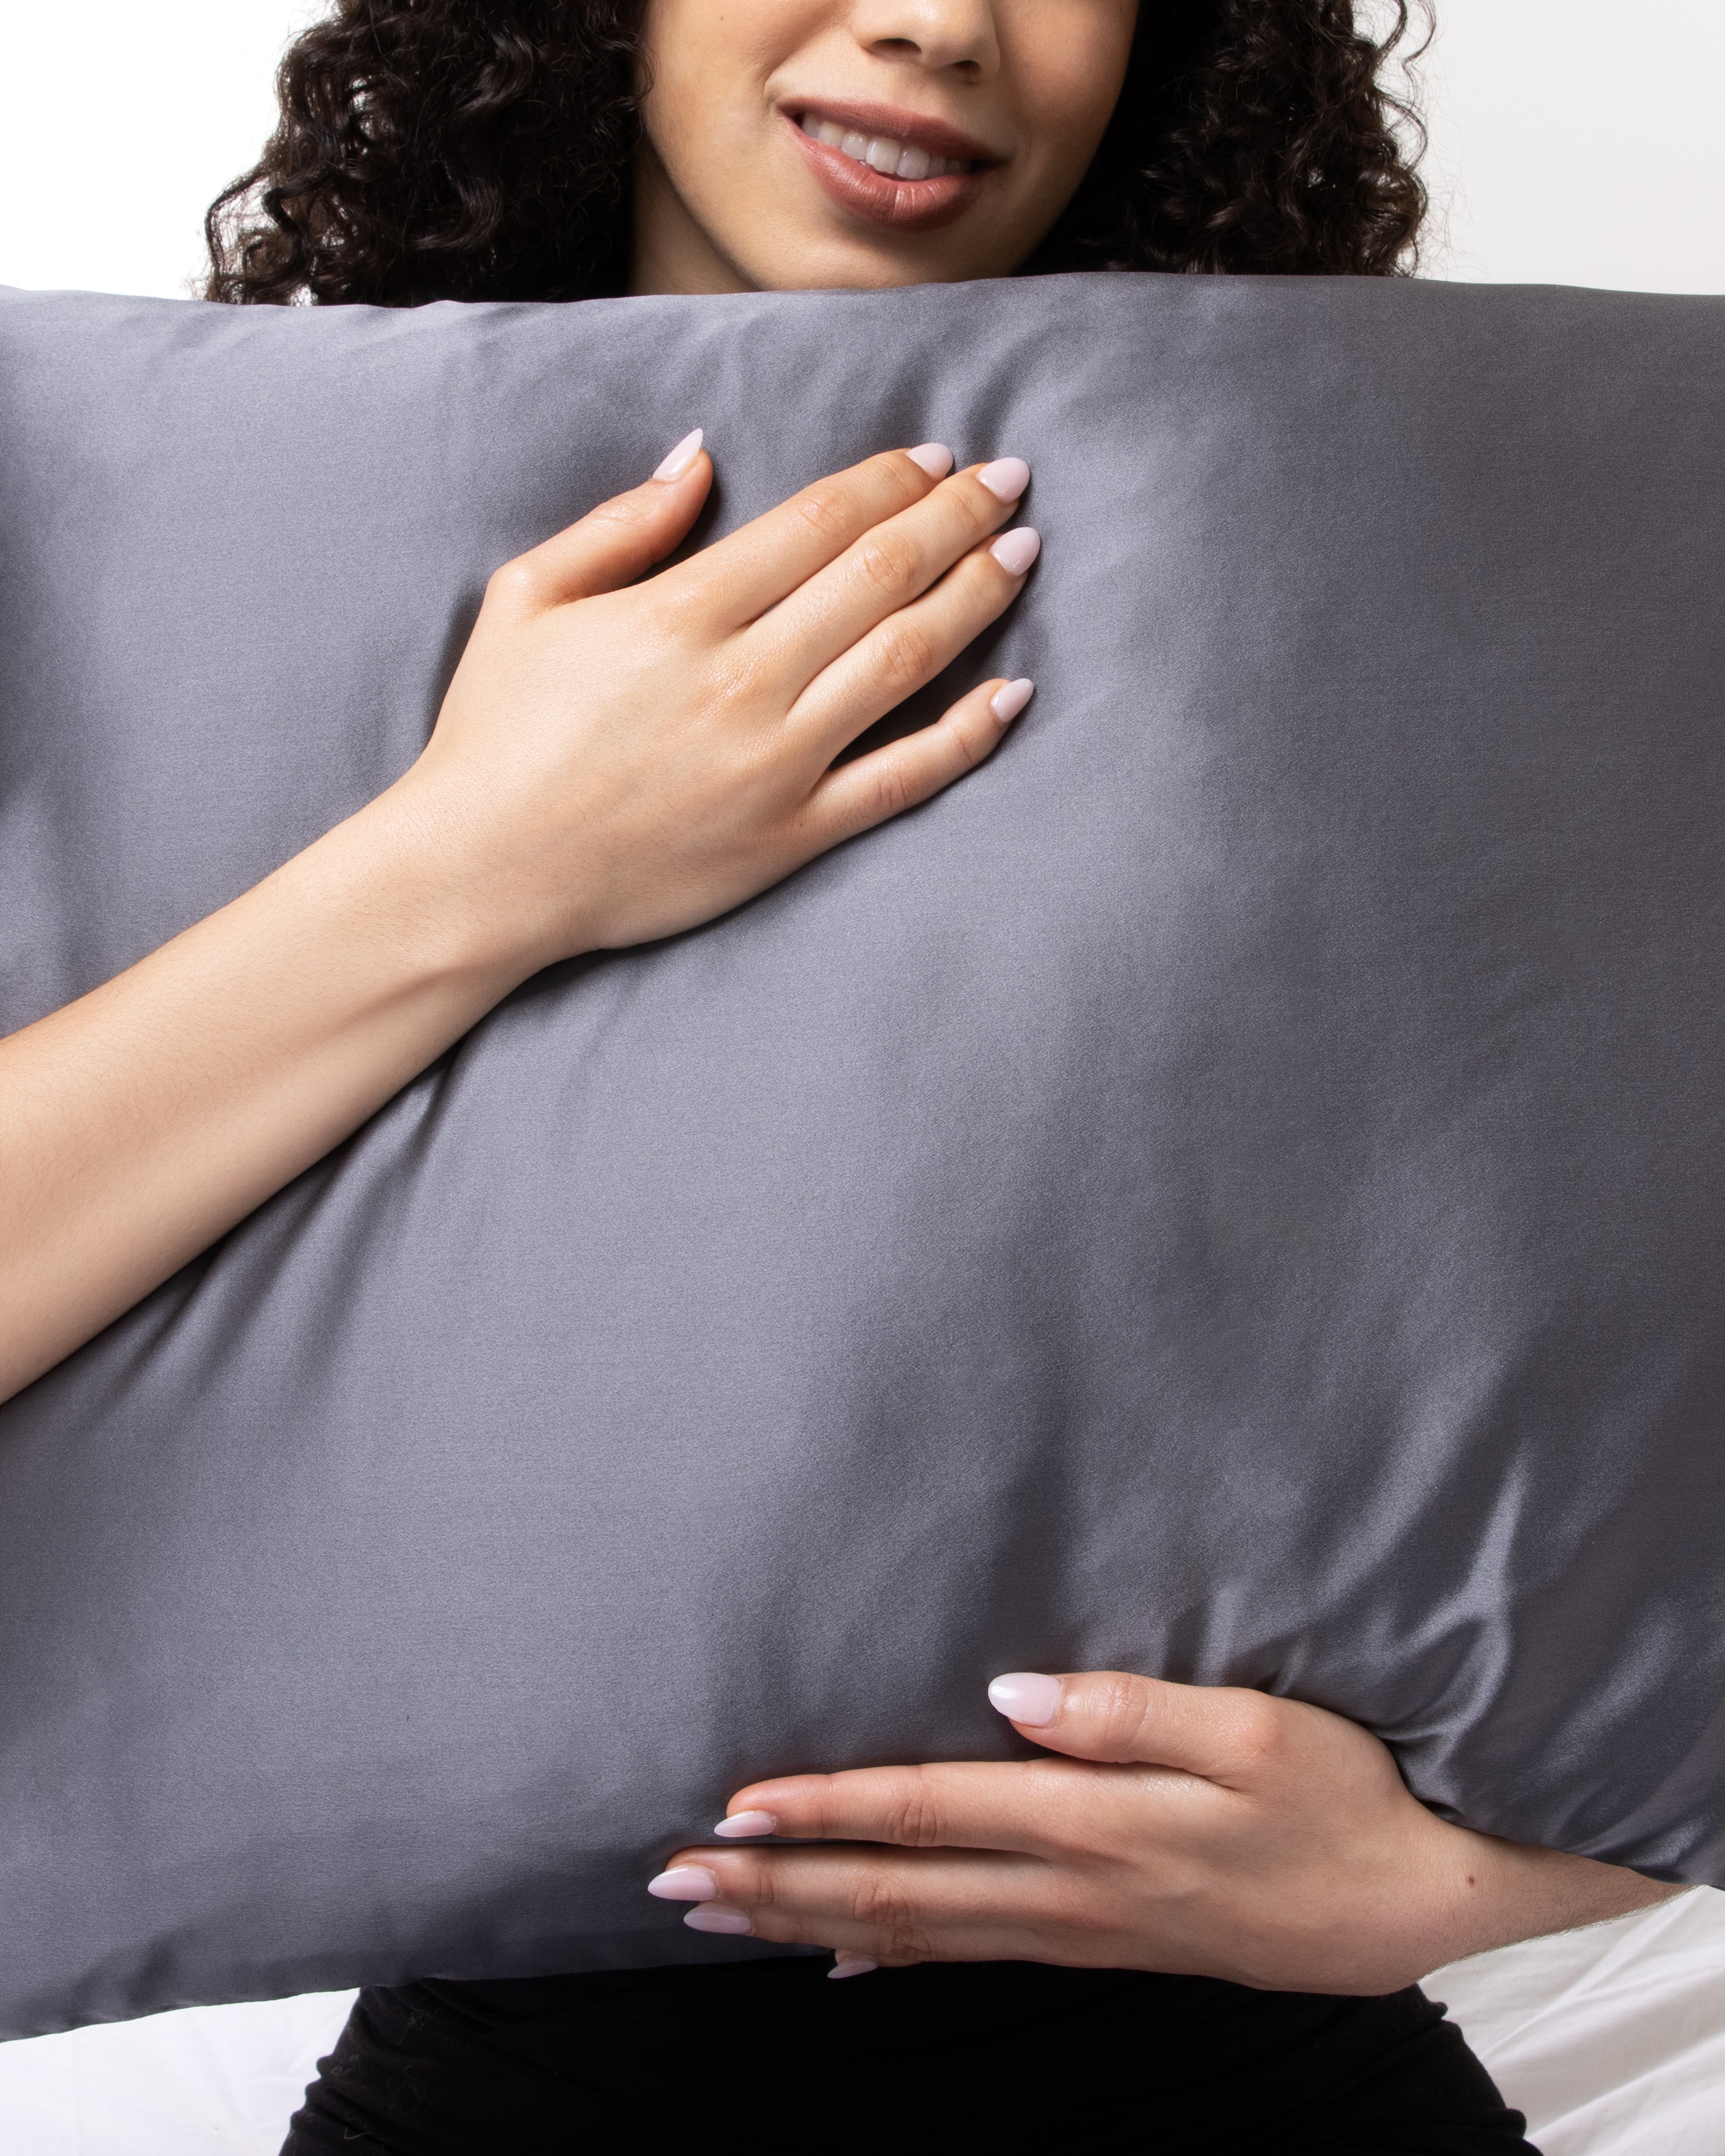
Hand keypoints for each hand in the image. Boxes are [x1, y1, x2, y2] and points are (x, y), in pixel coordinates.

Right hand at [402, 431, 1038, 970]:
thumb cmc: (496, 733)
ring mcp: (777, 763)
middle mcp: (745, 679)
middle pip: (882, 574)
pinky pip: (903, 779)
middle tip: (1009, 483)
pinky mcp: (792, 836)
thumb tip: (701, 457)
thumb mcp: (529, 598)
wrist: (482, 874)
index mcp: (682, 610)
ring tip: (1021, 554)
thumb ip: (622, 523)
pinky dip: (969, 734)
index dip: (891, 479)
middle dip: (956, 518)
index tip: (937, 455)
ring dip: (976, 596)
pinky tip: (1014, 693)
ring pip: (907, 660)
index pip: (820, 522)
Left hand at [649, 1671, 1677, 1992]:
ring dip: (812, 1918)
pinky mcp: (1101, 1944)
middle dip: (778, 1885)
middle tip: (674, 1883)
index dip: (826, 1807)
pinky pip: (970, 1956)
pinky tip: (843, 1961)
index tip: (733, 1807)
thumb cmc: (1337, 1797)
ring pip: (916, 1932)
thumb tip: (1012, 1693)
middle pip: (896, 1889)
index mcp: (1096, 1824)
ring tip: (724, 1915)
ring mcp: (1080, 1929)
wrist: (1410, 1902)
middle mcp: (1070, 1889)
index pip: (929, 1811)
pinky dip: (892, 1957)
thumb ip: (1127, 1709)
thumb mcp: (1256, 1728)